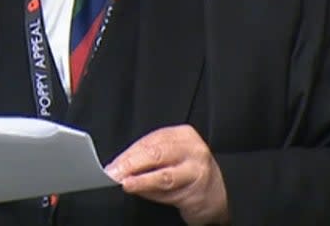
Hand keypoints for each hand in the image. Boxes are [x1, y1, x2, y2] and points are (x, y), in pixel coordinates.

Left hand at [104, 125, 229, 224]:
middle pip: (157, 154)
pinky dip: (153, 194)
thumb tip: (119, 165)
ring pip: (165, 175)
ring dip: (141, 181)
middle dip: (132, 164)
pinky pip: (171, 194)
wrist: (216, 195)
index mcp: (184, 135)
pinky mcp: (198, 193)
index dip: (129, 153)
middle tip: (114, 173)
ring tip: (126, 183)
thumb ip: (149, 158)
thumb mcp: (171, 157)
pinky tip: (141, 193)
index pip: (151, 141)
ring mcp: (198, 171)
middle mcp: (194, 150)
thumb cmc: (188, 172)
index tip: (113, 164)